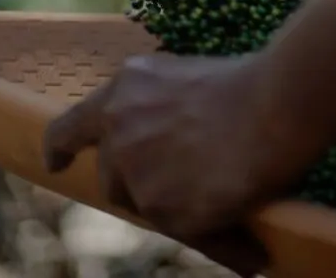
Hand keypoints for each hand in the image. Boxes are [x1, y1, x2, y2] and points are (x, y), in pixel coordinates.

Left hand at [42, 53, 287, 276]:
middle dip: (145, 187)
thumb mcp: (190, 81)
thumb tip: (178, 152)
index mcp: (125, 90)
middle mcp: (119, 130)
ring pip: (155, 210)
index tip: (57, 163)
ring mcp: (137, 172)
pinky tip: (254, 253)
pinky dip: (226, 246)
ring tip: (240, 210)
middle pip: (115, 180)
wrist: (278, 102)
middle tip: (193, 184)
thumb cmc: (254, 83)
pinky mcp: (164, 209)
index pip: (71, 126)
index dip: (61, 149)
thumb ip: (164, 111)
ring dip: (189, 213)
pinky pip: (195, 238)